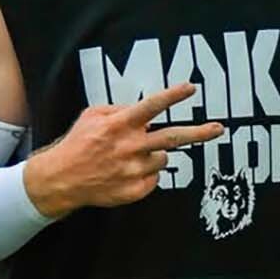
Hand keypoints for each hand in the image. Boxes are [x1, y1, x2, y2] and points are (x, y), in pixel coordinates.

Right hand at [22, 83, 223, 218]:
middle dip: (199, 133)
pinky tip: (126, 171)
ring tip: (132, 156)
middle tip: (219, 128)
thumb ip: (120, 109)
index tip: (191, 88)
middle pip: (172, 138)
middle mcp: (129, 147)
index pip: (151, 106)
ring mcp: (133, 170)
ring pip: (163, 158)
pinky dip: (146, 173)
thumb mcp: (93, 116)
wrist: (60, 180)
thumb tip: (144, 113)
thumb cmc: (78, 144)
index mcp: (119, 124)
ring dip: (154, 154)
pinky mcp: (134, 190)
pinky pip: (154, 178)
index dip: (172, 96)